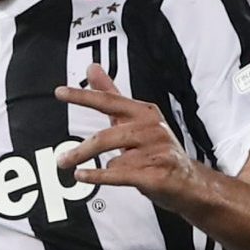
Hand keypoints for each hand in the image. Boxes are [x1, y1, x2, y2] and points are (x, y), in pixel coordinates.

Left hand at [55, 64, 203, 207]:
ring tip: (74, 169)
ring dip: (93, 165)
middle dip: (82, 149)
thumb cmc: (158, 149)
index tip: (60, 92)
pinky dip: (99, 176)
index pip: (109, 101)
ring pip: (116, 158)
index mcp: (144, 112)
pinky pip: (122, 175)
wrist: (189, 181)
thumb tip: (92, 69)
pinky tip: (83, 175)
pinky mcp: (157, 175)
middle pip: (108, 136)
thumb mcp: (135, 119)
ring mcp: (157, 152)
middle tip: (61, 159)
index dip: (83, 96)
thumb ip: (111, 95)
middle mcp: (152, 129)